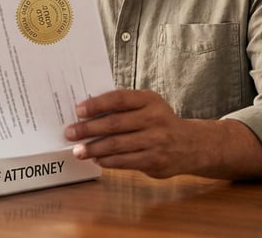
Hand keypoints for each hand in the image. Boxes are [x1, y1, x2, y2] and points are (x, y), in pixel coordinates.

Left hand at [64, 89, 194, 177]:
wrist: (191, 145)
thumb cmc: (160, 122)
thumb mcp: (149, 106)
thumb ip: (124, 107)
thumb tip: (87, 113)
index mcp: (149, 100)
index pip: (119, 99)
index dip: (97, 104)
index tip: (78, 110)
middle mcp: (154, 119)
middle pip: (115, 124)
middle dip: (88, 129)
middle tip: (70, 133)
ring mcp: (156, 141)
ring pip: (117, 145)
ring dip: (93, 148)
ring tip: (78, 150)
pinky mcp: (155, 161)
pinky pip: (124, 161)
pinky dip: (107, 161)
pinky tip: (97, 159)